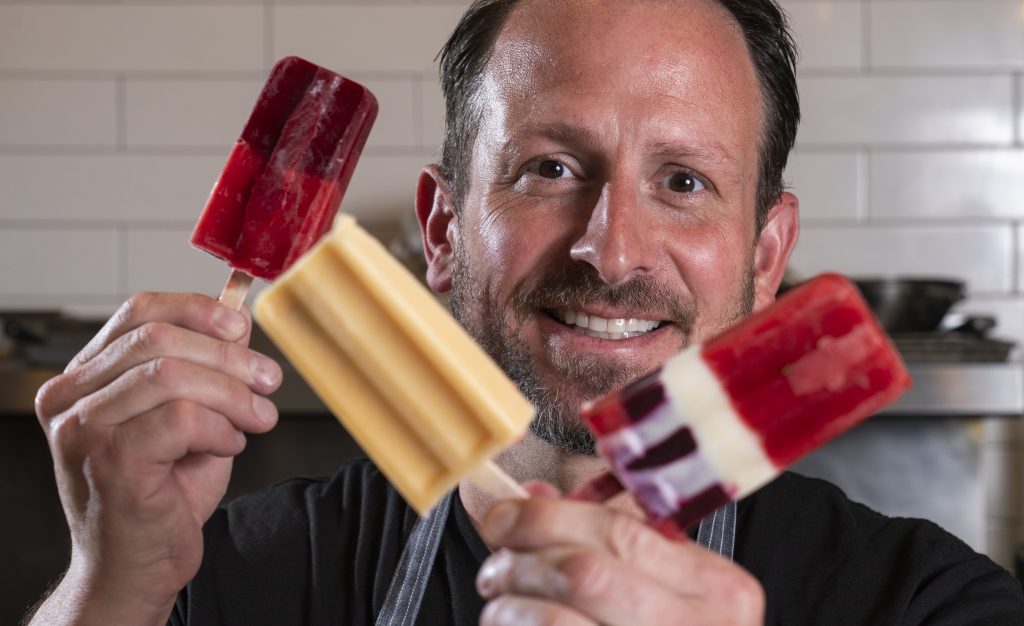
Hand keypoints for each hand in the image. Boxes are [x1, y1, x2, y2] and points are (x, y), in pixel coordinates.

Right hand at [31, 292, 281, 623]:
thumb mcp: (189, 416)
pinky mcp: (110, 462)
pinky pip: (182, 419)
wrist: (137, 567)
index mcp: (83, 380)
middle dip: (228, 357)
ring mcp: (83, 431)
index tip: (241, 326)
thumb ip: (205, 370)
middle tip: (269, 380)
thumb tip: (237, 322)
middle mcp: (71, 400)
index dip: (196, 309)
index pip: (137, 313)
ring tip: (258, 419)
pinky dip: (220, 428)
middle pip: (158, 339)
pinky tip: (228, 446)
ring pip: (170, 375)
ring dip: (232, 395)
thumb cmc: (161, 494)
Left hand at [476, 485, 763, 624]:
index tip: (503, 517)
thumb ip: (607, 541)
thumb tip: (534, 499)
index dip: (543, 517)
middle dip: (520, 562)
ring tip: (502, 612)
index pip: (616, 529)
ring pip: (553, 620)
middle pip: (581, 572)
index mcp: (715, 588)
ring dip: (508, 611)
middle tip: (498, 570)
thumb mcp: (666, 590)